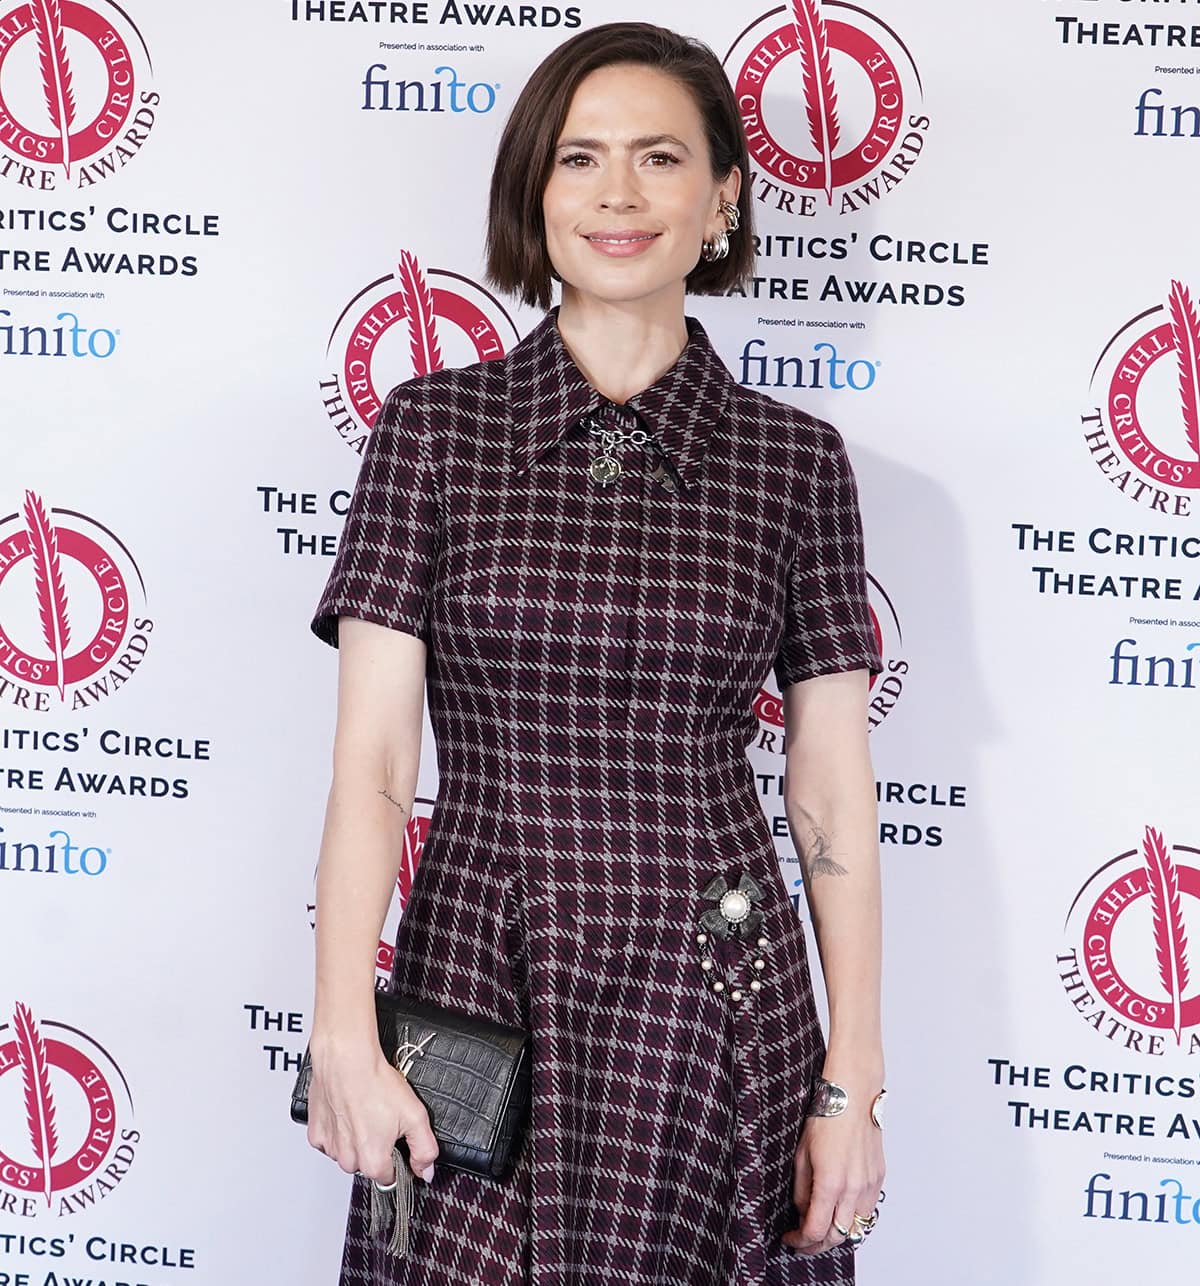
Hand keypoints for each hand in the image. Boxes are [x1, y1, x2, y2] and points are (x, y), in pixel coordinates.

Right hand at [306, 1038, 438, 1185]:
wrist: (346, 1059)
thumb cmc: (376, 1083)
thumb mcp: (416, 1116)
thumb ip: (424, 1149)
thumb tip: (426, 1171)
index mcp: (372, 1161)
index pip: (389, 1177)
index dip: (398, 1159)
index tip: (397, 1141)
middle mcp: (348, 1160)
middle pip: (367, 1166)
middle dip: (376, 1148)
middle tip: (382, 1120)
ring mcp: (330, 1147)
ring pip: (347, 1154)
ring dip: (356, 1140)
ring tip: (364, 1112)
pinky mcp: (316, 1133)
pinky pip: (330, 1141)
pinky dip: (338, 1130)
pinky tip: (347, 1112)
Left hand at [781, 1098, 884, 1255]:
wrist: (852, 1096)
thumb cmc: (825, 1117)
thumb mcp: (801, 1155)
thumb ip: (801, 1189)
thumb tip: (802, 1212)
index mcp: (830, 1183)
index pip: (816, 1230)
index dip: (801, 1241)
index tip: (791, 1239)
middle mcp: (853, 1189)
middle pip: (838, 1236)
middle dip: (818, 1245)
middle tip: (803, 1242)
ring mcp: (868, 1185)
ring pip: (856, 1227)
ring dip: (838, 1234)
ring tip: (821, 1229)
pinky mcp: (878, 1178)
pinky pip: (867, 1210)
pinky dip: (853, 1218)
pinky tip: (840, 1211)